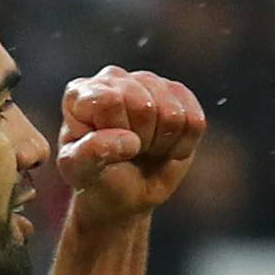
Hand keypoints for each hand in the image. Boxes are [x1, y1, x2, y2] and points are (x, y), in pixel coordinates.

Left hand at [55, 67, 204, 220]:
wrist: (123, 195)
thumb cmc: (95, 179)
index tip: (106, 151)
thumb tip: (129, 141)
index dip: (116, 134)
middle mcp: (115, 79)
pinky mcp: (180, 96)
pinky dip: (181, 147)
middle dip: (139, 141)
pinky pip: (194, 122)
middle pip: (145, 106)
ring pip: (172, 114)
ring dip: (160, 144)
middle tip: (127, 153)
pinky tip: (163, 147)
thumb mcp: (79, 172)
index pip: (110, 102)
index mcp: (81, 93)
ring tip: (143, 150)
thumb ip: (90, 153)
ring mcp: (149, 83)